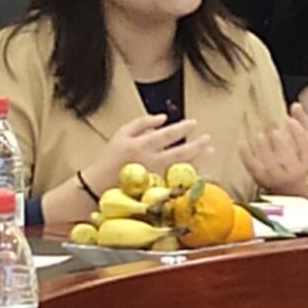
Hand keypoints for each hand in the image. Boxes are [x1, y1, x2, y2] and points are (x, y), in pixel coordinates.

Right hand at [90, 114, 213, 190]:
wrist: (99, 186)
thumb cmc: (111, 157)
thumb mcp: (122, 134)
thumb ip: (142, 122)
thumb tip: (163, 117)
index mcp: (142, 145)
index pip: (168, 134)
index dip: (183, 128)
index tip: (194, 123)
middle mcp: (151, 161)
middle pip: (180, 153)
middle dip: (197, 145)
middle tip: (208, 139)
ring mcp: (156, 178)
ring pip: (182, 168)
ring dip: (198, 160)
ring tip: (209, 152)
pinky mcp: (157, 190)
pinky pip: (177, 182)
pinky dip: (190, 176)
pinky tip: (199, 169)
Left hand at [241, 104, 307, 197]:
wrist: (288, 188)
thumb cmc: (296, 159)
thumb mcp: (303, 144)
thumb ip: (302, 123)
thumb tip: (296, 105)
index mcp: (305, 159)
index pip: (304, 146)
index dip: (297, 132)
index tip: (288, 120)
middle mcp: (292, 170)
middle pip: (287, 157)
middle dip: (280, 143)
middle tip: (273, 130)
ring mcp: (276, 176)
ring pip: (270, 163)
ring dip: (264, 148)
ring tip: (259, 135)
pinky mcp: (260, 178)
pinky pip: (253, 167)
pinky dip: (246, 155)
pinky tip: (242, 143)